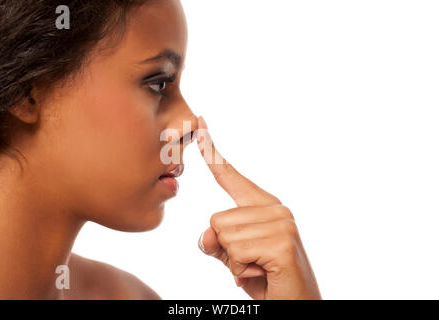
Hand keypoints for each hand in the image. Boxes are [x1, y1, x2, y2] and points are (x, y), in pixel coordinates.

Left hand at [195, 116, 320, 299]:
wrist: (295, 306)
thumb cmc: (265, 279)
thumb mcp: (233, 258)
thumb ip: (216, 241)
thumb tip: (206, 234)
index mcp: (263, 206)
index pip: (231, 177)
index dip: (213, 153)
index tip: (201, 124)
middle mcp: (275, 209)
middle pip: (216, 219)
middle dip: (225, 250)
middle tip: (251, 263)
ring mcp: (281, 223)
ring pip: (223, 236)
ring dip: (235, 263)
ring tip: (259, 269)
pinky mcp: (282, 243)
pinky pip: (236, 253)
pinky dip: (243, 271)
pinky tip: (264, 274)